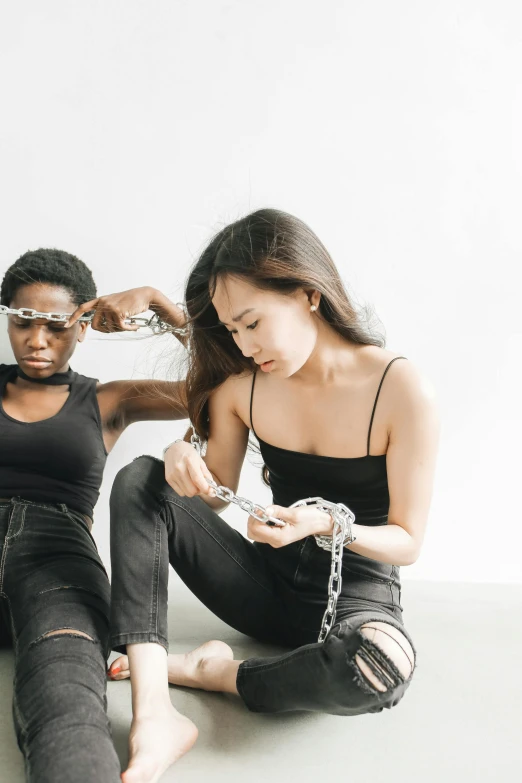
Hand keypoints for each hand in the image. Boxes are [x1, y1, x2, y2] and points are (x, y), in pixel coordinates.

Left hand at [64, 287, 184, 332]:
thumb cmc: (132, 302)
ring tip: (130, 323)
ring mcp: (109, 306)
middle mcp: (102, 302)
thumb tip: (100, 328)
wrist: (145, 295)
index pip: (83, 308)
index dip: (74, 317)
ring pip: (109, 328)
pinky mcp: (117, 311)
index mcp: (100, 300)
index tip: (66, 325)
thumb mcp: (116, 305)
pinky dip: (128, 329)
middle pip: (96, 325)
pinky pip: (120, 328)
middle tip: (118, 329)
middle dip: (106, 330)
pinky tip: (135, 325)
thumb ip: (106, 313)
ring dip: (121, 329)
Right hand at [164, 442, 216, 497]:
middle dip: (199, 490)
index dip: (205, 488)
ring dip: (192, 491)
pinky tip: (186, 482)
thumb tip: (211, 489)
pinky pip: (180, 492)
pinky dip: (185, 490)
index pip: (197, 480)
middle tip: (201, 485)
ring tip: (193, 483)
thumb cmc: (188, 453)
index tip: (210, 491)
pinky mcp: (168, 479)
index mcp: (189, 461)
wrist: (173, 448)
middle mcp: (179, 468)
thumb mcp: (200, 460)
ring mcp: (172, 475)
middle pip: (192, 490)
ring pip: (186, 493)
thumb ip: (206, 475)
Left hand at [246, 503, 332, 547]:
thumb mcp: (294, 513)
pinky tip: (270, 515)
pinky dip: (262, 522)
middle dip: (253, 520)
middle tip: (262, 510)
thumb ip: (278, 512)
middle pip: (253, 532)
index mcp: (279, 537)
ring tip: (267, 512)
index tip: (261, 508)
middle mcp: (275, 541)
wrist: (320, 523)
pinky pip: (262, 530)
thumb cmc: (310, 519)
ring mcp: (275, 539)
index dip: (256, 517)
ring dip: (257, 520)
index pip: (257, 529)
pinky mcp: (276, 535)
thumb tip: (265, 510)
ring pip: (256, 532)